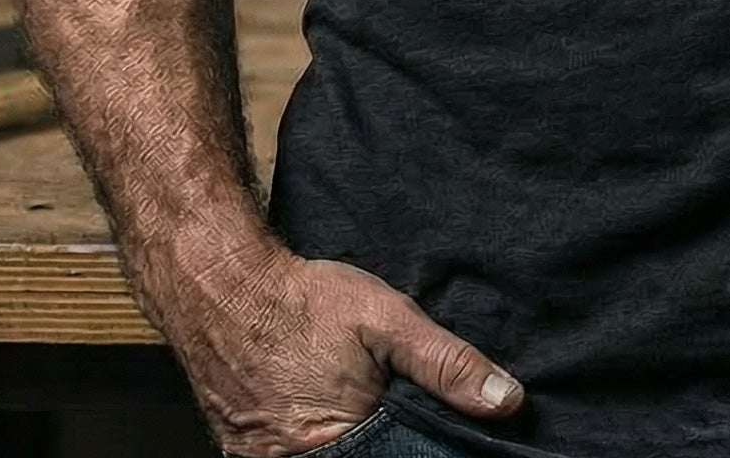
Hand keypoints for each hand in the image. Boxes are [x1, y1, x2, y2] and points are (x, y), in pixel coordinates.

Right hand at [168, 244, 526, 455]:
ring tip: (353, 398)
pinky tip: (323, 406)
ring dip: (348, 439)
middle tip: (379, 395)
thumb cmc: (307, 302)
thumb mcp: (389, 320)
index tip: (425, 423)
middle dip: (383, 438)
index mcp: (336, 446)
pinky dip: (312, 438)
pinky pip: (289, 455)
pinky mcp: (241, 451)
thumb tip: (507, 401)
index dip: (417, 445)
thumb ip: (446, 364)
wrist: (223, 289)